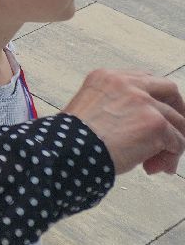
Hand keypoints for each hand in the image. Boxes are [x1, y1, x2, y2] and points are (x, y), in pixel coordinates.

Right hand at [63, 69, 184, 174]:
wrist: (71, 150)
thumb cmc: (74, 137)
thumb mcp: (90, 108)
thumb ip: (117, 107)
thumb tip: (143, 129)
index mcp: (106, 77)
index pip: (143, 79)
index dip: (154, 98)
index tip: (155, 114)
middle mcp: (127, 83)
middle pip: (168, 89)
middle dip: (177, 111)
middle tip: (175, 132)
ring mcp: (144, 102)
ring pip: (176, 121)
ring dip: (171, 144)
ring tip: (155, 163)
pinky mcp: (156, 123)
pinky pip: (177, 142)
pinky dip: (169, 157)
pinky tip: (151, 167)